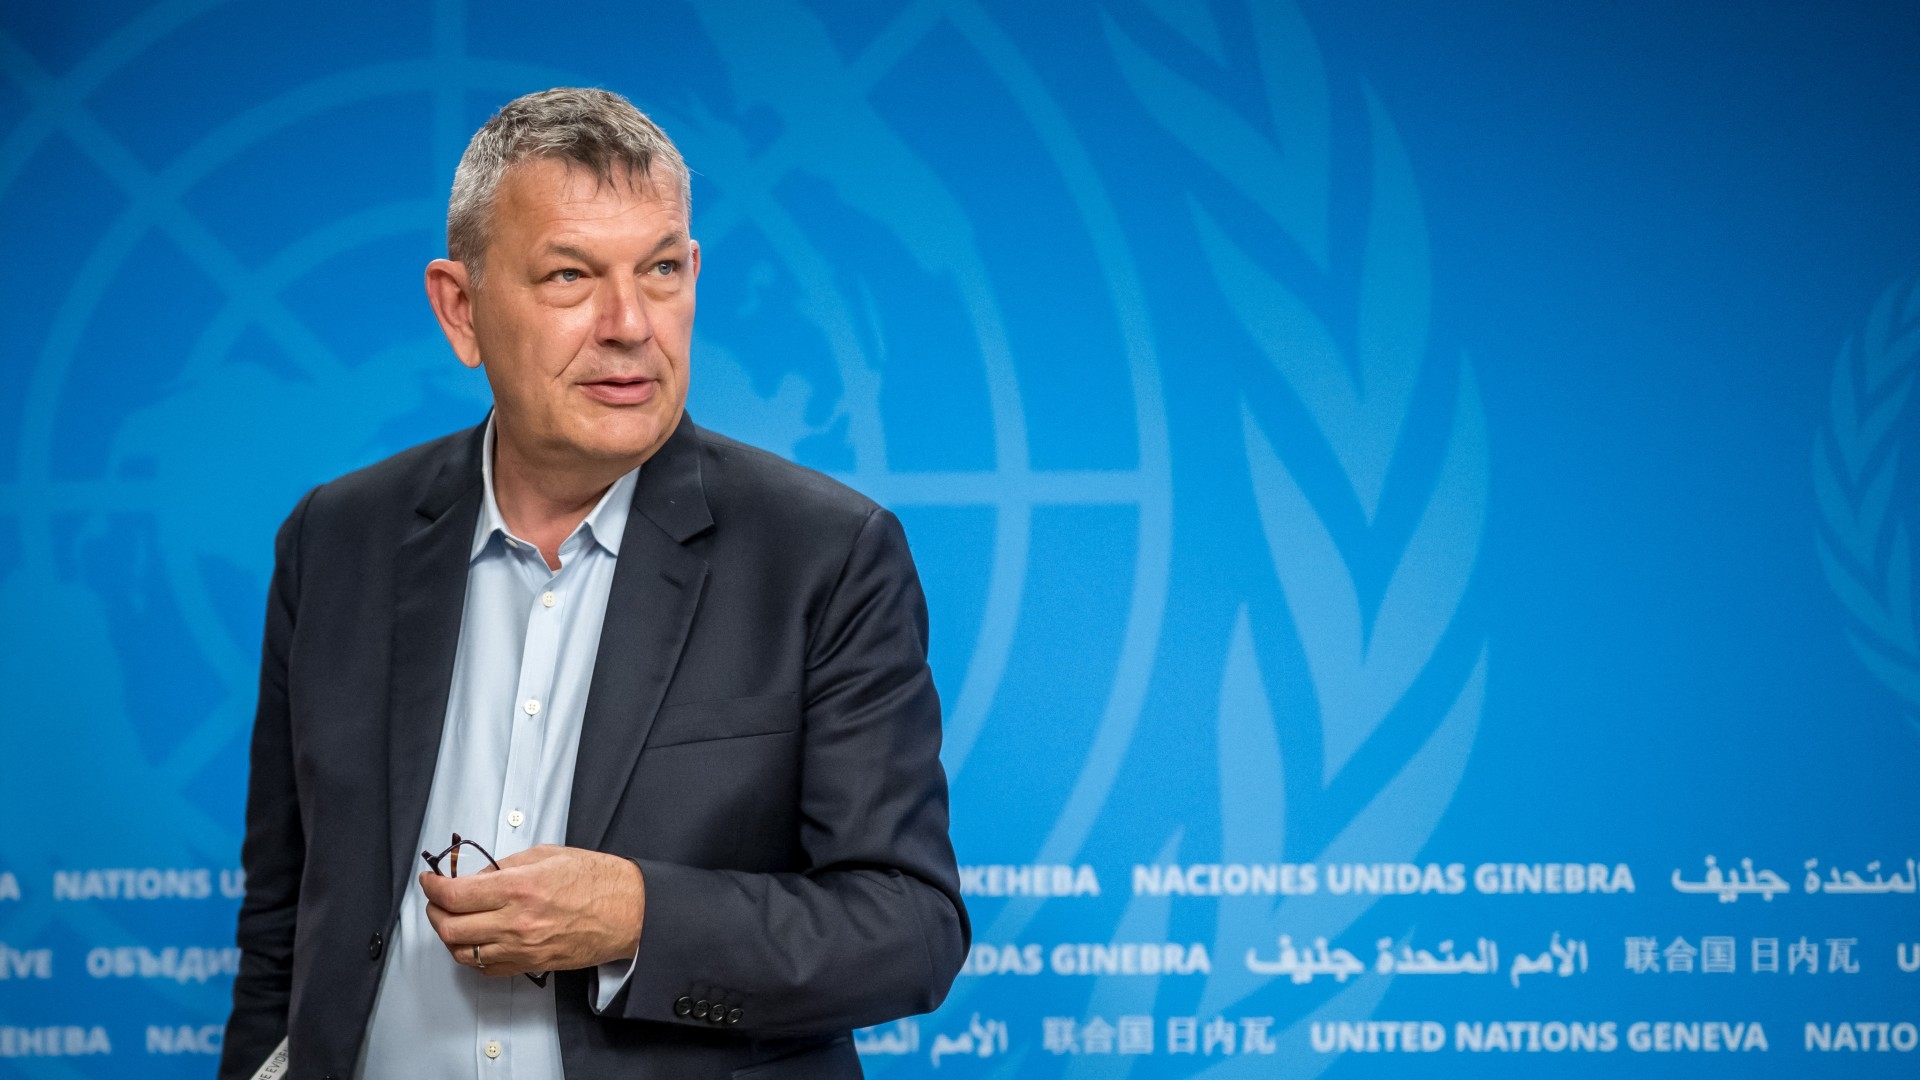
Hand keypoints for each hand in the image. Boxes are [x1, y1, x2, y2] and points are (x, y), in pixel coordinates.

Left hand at [421, 845, 643, 977]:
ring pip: (463, 952)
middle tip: (436, 899)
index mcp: (519, 887)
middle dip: (434, 912)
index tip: (429, 880)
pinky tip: (476, 939)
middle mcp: (516, 921)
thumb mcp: (548, 855)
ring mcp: (522, 948)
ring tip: (452, 920)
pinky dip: (472, 955)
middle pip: (450, 927)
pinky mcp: (531, 965)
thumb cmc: (597, 879)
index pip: (455, 894)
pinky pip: (486, 968)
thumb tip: (476, 876)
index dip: (432, 887)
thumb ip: (507, 865)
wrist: (630, 911)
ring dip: (449, 936)